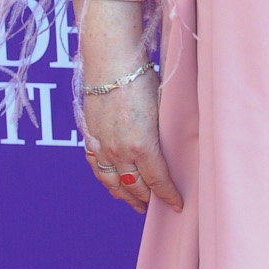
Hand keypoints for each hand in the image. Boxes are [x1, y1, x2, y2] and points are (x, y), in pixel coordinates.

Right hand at [81, 69, 181, 213]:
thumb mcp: (164, 108)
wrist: (110, 63)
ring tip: (135, 203)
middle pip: (135, 186)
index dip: (168, 196)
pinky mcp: (90, 137)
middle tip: (156, 205)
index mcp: (143, 146)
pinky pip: (97, 167)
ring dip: (125, 195)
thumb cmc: (142, 79)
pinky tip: (113, 183)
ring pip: (113, 182)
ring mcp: (103, 146)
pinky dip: (106, 180)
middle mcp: (120, 152)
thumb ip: (167, 133)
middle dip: (147, 198)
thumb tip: (179, 146)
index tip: (177, 205)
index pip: (158, 182)